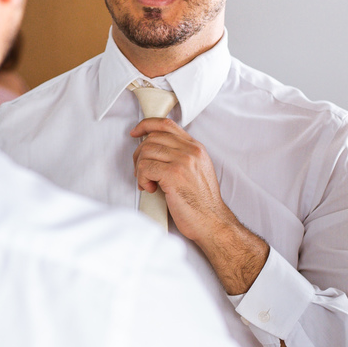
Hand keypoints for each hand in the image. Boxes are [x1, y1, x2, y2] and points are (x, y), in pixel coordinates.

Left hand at [131, 117, 267, 294]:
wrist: (212, 222)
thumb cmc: (201, 202)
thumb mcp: (196, 171)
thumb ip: (180, 156)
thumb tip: (154, 149)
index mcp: (195, 147)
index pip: (166, 124)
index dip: (146, 125)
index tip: (135, 133)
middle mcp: (190, 150)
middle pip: (152, 138)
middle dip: (139, 155)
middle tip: (142, 173)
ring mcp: (183, 161)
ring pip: (146, 152)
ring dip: (140, 170)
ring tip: (148, 183)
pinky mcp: (174, 175)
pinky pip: (145, 167)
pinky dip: (142, 179)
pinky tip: (151, 189)